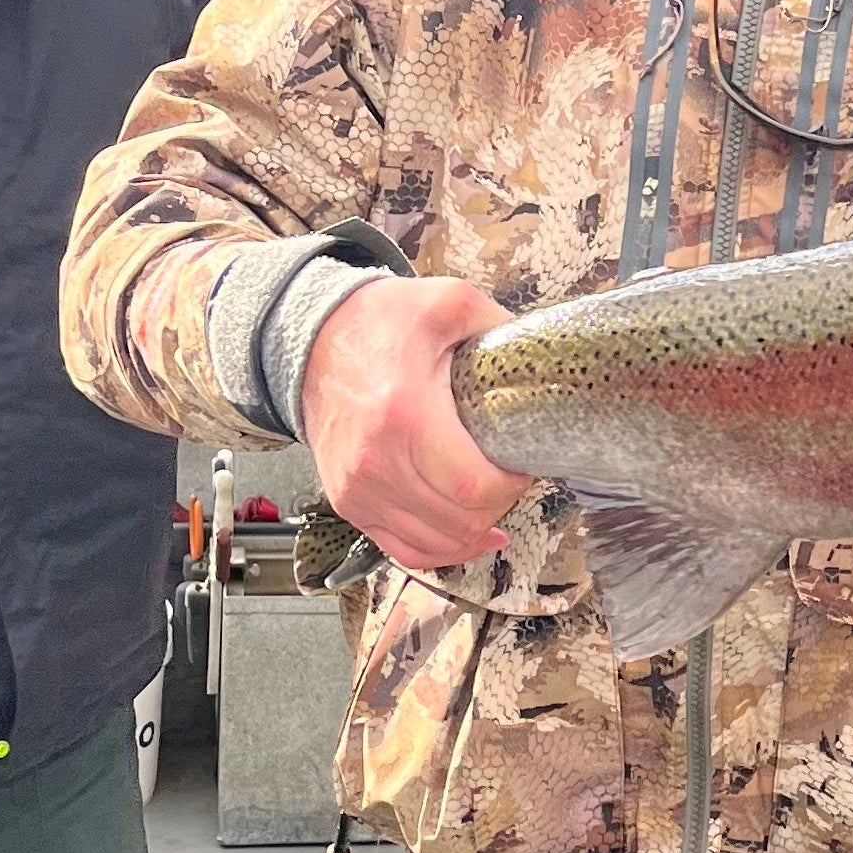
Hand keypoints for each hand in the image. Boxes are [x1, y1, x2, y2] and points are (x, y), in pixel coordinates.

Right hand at [298, 275, 527, 571]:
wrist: (312, 340)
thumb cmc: (381, 321)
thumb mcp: (449, 302)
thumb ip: (499, 326)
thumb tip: (541, 356)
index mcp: (405, 413)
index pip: (473, 487)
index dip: (512, 485)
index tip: (524, 462)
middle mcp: (376, 462)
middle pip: (459, 521)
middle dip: (500, 504)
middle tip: (511, 474)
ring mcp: (358, 489)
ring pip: (436, 544)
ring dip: (474, 529)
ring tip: (493, 499)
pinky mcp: (349, 503)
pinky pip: (402, 550)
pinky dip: (442, 550)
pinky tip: (471, 536)